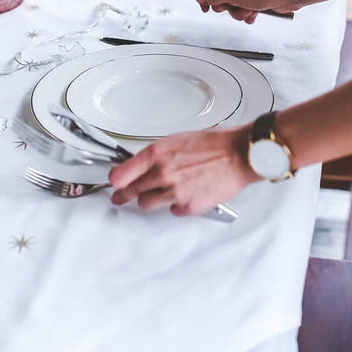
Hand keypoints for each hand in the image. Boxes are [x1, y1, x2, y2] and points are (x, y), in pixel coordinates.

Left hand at [109, 127, 257, 215]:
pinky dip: (175, 205)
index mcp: (157, 154)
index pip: (122, 173)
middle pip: (132, 191)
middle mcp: (162, 174)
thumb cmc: (213, 144)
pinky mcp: (189, 206)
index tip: (113, 182)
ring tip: (152, 196)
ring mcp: (175, 192)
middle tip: (119, 198)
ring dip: (148, 200)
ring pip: (147, 204)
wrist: (238, 155)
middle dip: (123, 195)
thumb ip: (157, 155)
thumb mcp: (176, 140)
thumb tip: (144, 164)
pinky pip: (172, 210)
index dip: (115, 180)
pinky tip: (182, 196)